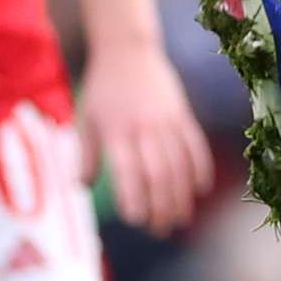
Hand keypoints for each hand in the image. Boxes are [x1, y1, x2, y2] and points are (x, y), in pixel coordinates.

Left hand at [80, 41, 218, 234]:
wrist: (129, 50)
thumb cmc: (103, 88)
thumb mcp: (86, 118)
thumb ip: (85, 154)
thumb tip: (80, 187)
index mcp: (117, 131)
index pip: (128, 171)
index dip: (134, 197)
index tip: (135, 220)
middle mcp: (144, 128)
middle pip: (158, 174)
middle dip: (161, 206)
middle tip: (159, 230)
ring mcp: (167, 121)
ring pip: (179, 165)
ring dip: (181, 196)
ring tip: (180, 219)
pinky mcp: (183, 115)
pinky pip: (195, 146)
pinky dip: (200, 169)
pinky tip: (200, 190)